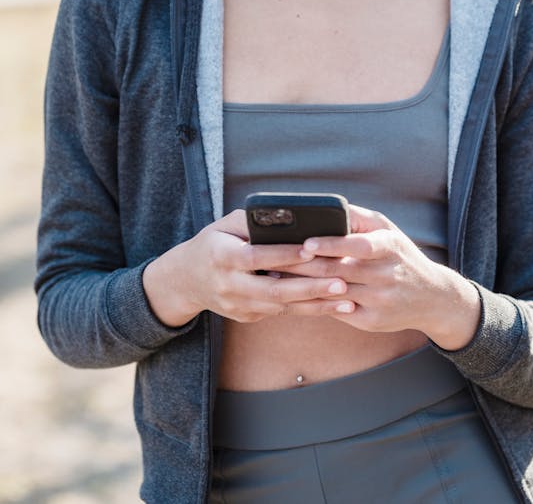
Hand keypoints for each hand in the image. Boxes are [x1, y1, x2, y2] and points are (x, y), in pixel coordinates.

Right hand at [142, 209, 351, 326]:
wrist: (186, 280)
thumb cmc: (213, 243)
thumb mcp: (225, 225)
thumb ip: (253, 222)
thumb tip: (289, 216)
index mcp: (222, 257)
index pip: (258, 257)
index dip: (285, 254)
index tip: (312, 249)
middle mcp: (230, 285)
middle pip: (275, 289)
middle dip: (311, 286)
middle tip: (342, 281)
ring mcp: (239, 305)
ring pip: (283, 307)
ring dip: (317, 304)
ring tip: (347, 298)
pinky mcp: (248, 316)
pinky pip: (281, 313)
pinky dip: (308, 309)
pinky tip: (332, 305)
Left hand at [286, 204, 481, 350]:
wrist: (432, 297)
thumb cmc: (400, 255)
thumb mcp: (388, 230)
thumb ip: (358, 218)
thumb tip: (328, 207)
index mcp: (389, 247)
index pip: (358, 246)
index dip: (331, 245)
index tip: (305, 242)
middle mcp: (385, 276)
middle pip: (338, 271)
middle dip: (303, 265)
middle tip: (274, 259)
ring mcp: (379, 301)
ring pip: (333, 293)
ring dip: (302, 286)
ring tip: (275, 277)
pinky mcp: (372, 322)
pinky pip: (337, 312)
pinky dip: (314, 303)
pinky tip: (293, 297)